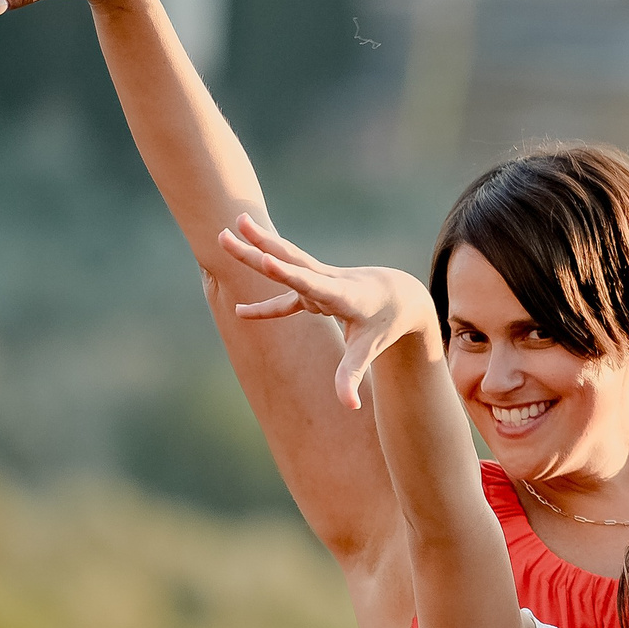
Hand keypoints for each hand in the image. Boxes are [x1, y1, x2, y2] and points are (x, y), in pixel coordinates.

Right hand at [215, 215, 433, 407]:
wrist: (400, 296)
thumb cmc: (386, 323)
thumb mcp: (370, 349)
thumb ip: (353, 375)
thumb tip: (350, 406)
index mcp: (342, 294)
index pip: (310, 282)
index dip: (288, 273)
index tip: (268, 260)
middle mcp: (328, 280)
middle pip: (289, 262)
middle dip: (259, 247)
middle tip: (228, 230)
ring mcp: (320, 279)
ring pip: (287, 258)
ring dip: (260, 242)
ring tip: (234, 222)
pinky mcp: (316, 286)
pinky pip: (286, 290)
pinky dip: (266, 301)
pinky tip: (240, 312)